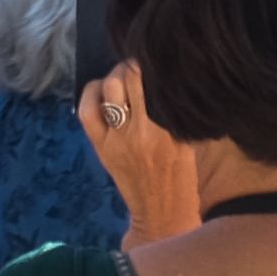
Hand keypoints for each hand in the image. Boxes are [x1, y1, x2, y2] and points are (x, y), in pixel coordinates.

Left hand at [86, 64, 207, 245]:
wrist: (161, 214)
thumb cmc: (182, 178)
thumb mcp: (189, 143)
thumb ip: (175, 114)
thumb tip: (164, 82)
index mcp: (169, 131)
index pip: (157, 83)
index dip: (154, 65)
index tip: (157, 61)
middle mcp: (142, 131)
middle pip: (130, 78)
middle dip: (133, 65)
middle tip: (137, 66)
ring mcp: (117, 139)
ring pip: (110, 88)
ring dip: (115, 75)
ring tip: (121, 76)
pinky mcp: (101, 148)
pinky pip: (87, 111)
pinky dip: (92, 93)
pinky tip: (101, 89)